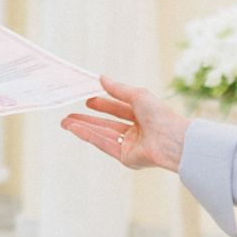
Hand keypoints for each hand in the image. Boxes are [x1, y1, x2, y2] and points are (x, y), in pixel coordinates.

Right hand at [59, 77, 189, 171]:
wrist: (171, 138)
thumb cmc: (160, 115)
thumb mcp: (137, 95)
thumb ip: (118, 89)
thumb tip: (102, 78)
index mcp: (143, 116)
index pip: (118, 109)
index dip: (103, 104)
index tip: (88, 100)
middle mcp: (136, 132)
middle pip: (107, 124)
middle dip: (87, 119)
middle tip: (69, 114)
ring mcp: (130, 146)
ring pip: (102, 135)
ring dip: (83, 128)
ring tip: (65, 122)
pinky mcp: (126, 158)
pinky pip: (103, 144)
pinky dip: (88, 136)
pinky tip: (75, 129)